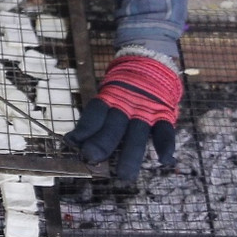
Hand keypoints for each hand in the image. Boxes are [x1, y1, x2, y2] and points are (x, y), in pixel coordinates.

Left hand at [65, 52, 181, 182]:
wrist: (151, 61)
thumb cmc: (124, 85)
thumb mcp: (109, 92)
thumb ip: (99, 115)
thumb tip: (74, 141)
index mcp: (110, 97)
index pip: (95, 114)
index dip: (84, 128)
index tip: (71, 142)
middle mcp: (126, 104)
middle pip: (113, 126)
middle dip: (101, 144)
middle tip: (91, 159)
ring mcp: (147, 109)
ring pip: (137, 134)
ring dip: (130, 155)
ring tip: (124, 175)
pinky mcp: (164, 113)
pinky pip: (165, 131)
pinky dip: (165, 145)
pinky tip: (163, 160)